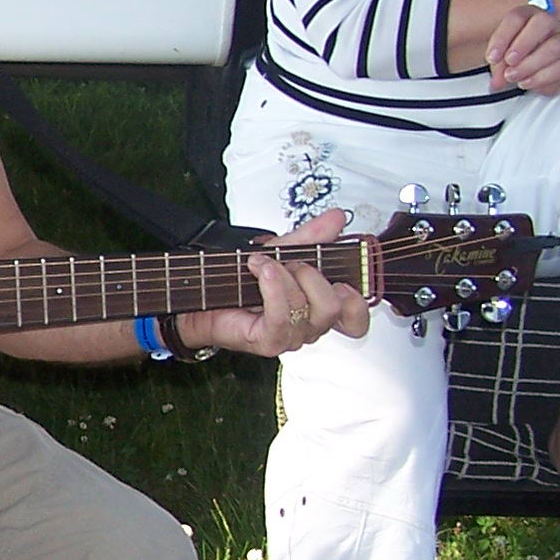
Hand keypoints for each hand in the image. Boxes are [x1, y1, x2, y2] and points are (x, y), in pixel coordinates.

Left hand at [178, 210, 370, 357]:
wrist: (202, 296)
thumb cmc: (240, 279)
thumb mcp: (281, 250)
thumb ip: (312, 236)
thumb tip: (337, 217)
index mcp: (318, 308)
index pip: (356, 320)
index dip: (358, 301)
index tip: (342, 278)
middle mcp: (308, 326)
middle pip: (335, 308)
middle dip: (312, 275)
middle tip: (289, 261)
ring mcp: (289, 337)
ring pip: (308, 309)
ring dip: (284, 277)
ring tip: (262, 263)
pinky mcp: (268, 341)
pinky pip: (282, 316)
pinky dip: (273, 288)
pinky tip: (261, 270)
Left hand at [486, 5, 559, 95]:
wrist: (555, 68)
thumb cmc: (526, 55)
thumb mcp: (506, 56)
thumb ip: (499, 65)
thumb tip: (496, 82)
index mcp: (528, 17)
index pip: (517, 17)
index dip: (502, 37)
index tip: (492, 57)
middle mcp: (549, 24)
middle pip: (543, 22)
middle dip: (523, 44)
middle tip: (509, 62)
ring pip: (554, 46)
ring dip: (530, 64)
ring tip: (513, 76)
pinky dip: (540, 77)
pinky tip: (526, 82)